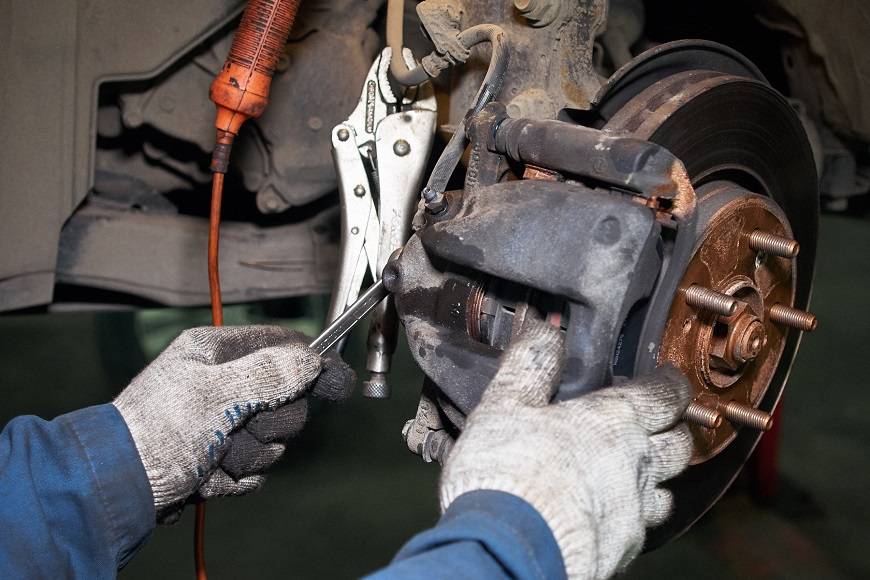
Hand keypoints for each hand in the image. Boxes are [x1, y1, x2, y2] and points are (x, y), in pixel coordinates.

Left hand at [114, 326, 353, 521]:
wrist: (118, 489)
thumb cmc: (158, 432)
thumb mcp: (217, 394)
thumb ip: (270, 374)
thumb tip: (312, 359)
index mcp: (216, 353)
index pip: (281, 346)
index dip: (312, 363)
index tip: (340, 382)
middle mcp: (220, 384)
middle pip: (284, 397)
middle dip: (268, 423)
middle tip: (243, 429)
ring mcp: (219, 423)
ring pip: (271, 437)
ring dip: (248, 455)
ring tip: (215, 458)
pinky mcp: (217, 457)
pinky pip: (253, 466)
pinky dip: (235, 477)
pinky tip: (208, 476)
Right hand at [440, 322, 691, 578]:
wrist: (510, 550)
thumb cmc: (509, 474)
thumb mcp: (506, 404)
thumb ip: (530, 364)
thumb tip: (546, 333)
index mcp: (613, 421)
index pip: (665, 395)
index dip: (671, 384)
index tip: (669, 378)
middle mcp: (636, 465)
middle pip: (679, 445)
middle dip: (674, 431)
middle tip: (659, 423)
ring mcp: (634, 511)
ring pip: (667, 489)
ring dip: (658, 476)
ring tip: (636, 470)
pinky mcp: (622, 548)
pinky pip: (642, 526)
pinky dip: (633, 513)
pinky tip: (608, 511)